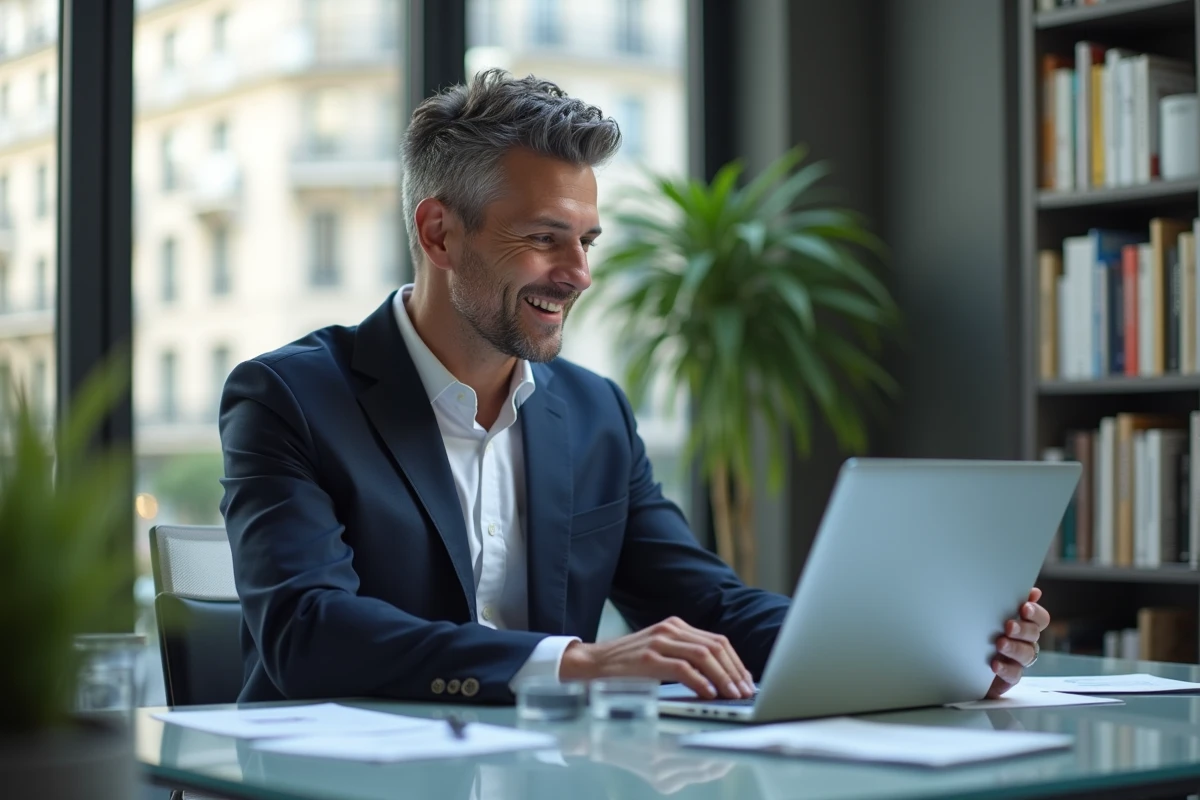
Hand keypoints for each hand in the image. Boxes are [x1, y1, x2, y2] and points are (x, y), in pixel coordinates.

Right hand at [559, 616, 754, 698]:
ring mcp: (659, 641)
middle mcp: (670, 629)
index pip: (718, 641)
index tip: (747, 682)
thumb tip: (721, 679)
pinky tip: (709, 694)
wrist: (590, 664)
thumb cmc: (627, 666)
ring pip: (704, 656)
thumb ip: (687, 659)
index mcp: (676, 626)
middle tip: (745, 692)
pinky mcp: (648, 658)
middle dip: (735, 671)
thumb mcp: (660, 654)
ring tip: (732, 695)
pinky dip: (701, 682)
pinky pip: (683, 668)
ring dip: (723, 678)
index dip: (737, 662)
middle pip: (716, 646)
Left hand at [986, 587, 1049, 698]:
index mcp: (1023, 625)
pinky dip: (1006, 669)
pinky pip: (1014, 675)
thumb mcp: (989, 613)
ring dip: (1014, 648)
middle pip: (1034, 635)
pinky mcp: (1008, 677)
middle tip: (1009, 626)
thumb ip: (1007, 601)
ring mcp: (1017, 660)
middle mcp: (1024, 642)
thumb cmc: (979, 632)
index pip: (1040, 618)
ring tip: (1000, 644)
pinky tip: (995, 664)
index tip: (1024, 608)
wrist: (962, 661)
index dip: (1036, 613)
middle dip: (1023, 629)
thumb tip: (1031, 590)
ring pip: (1026, 655)